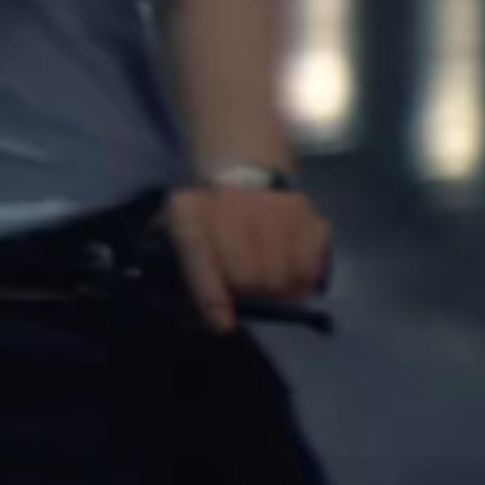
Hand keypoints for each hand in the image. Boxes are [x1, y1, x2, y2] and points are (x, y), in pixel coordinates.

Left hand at [164, 183, 333, 333]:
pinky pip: (310, 266)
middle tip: (247, 292)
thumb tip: (189, 321)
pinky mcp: (305, 212)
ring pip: (282, 277)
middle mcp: (231, 206)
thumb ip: (177, 267)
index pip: (198, 258)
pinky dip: (303, 281)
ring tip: (270, 285)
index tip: (221, 325)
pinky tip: (292, 275)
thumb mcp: (174, 224)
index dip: (211, 299)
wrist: (240, 159)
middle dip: (247, 295)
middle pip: (247, 277)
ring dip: (278, 293)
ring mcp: (272, 208)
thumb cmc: (203, 205)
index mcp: (189, 211)